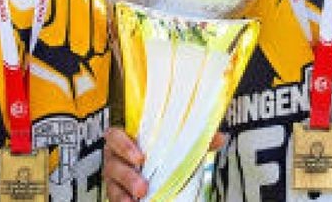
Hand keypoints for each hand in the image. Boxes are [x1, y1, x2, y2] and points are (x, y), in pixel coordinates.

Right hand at [102, 127, 225, 200]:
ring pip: (112, 184)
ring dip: (124, 193)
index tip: (140, 157)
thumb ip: (195, 141)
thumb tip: (219, 138)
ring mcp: (114, 177)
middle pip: (113, 163)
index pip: (115, 136)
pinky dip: (123, 201)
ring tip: (139, 198)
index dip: (124, 145)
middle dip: (128, 176)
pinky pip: (115, 198)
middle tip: (143, 187)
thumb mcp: (177, 147)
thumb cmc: (162, 155)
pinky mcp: (117, 193)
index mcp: (127, 139)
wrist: (156, 175)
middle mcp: (116, 157)